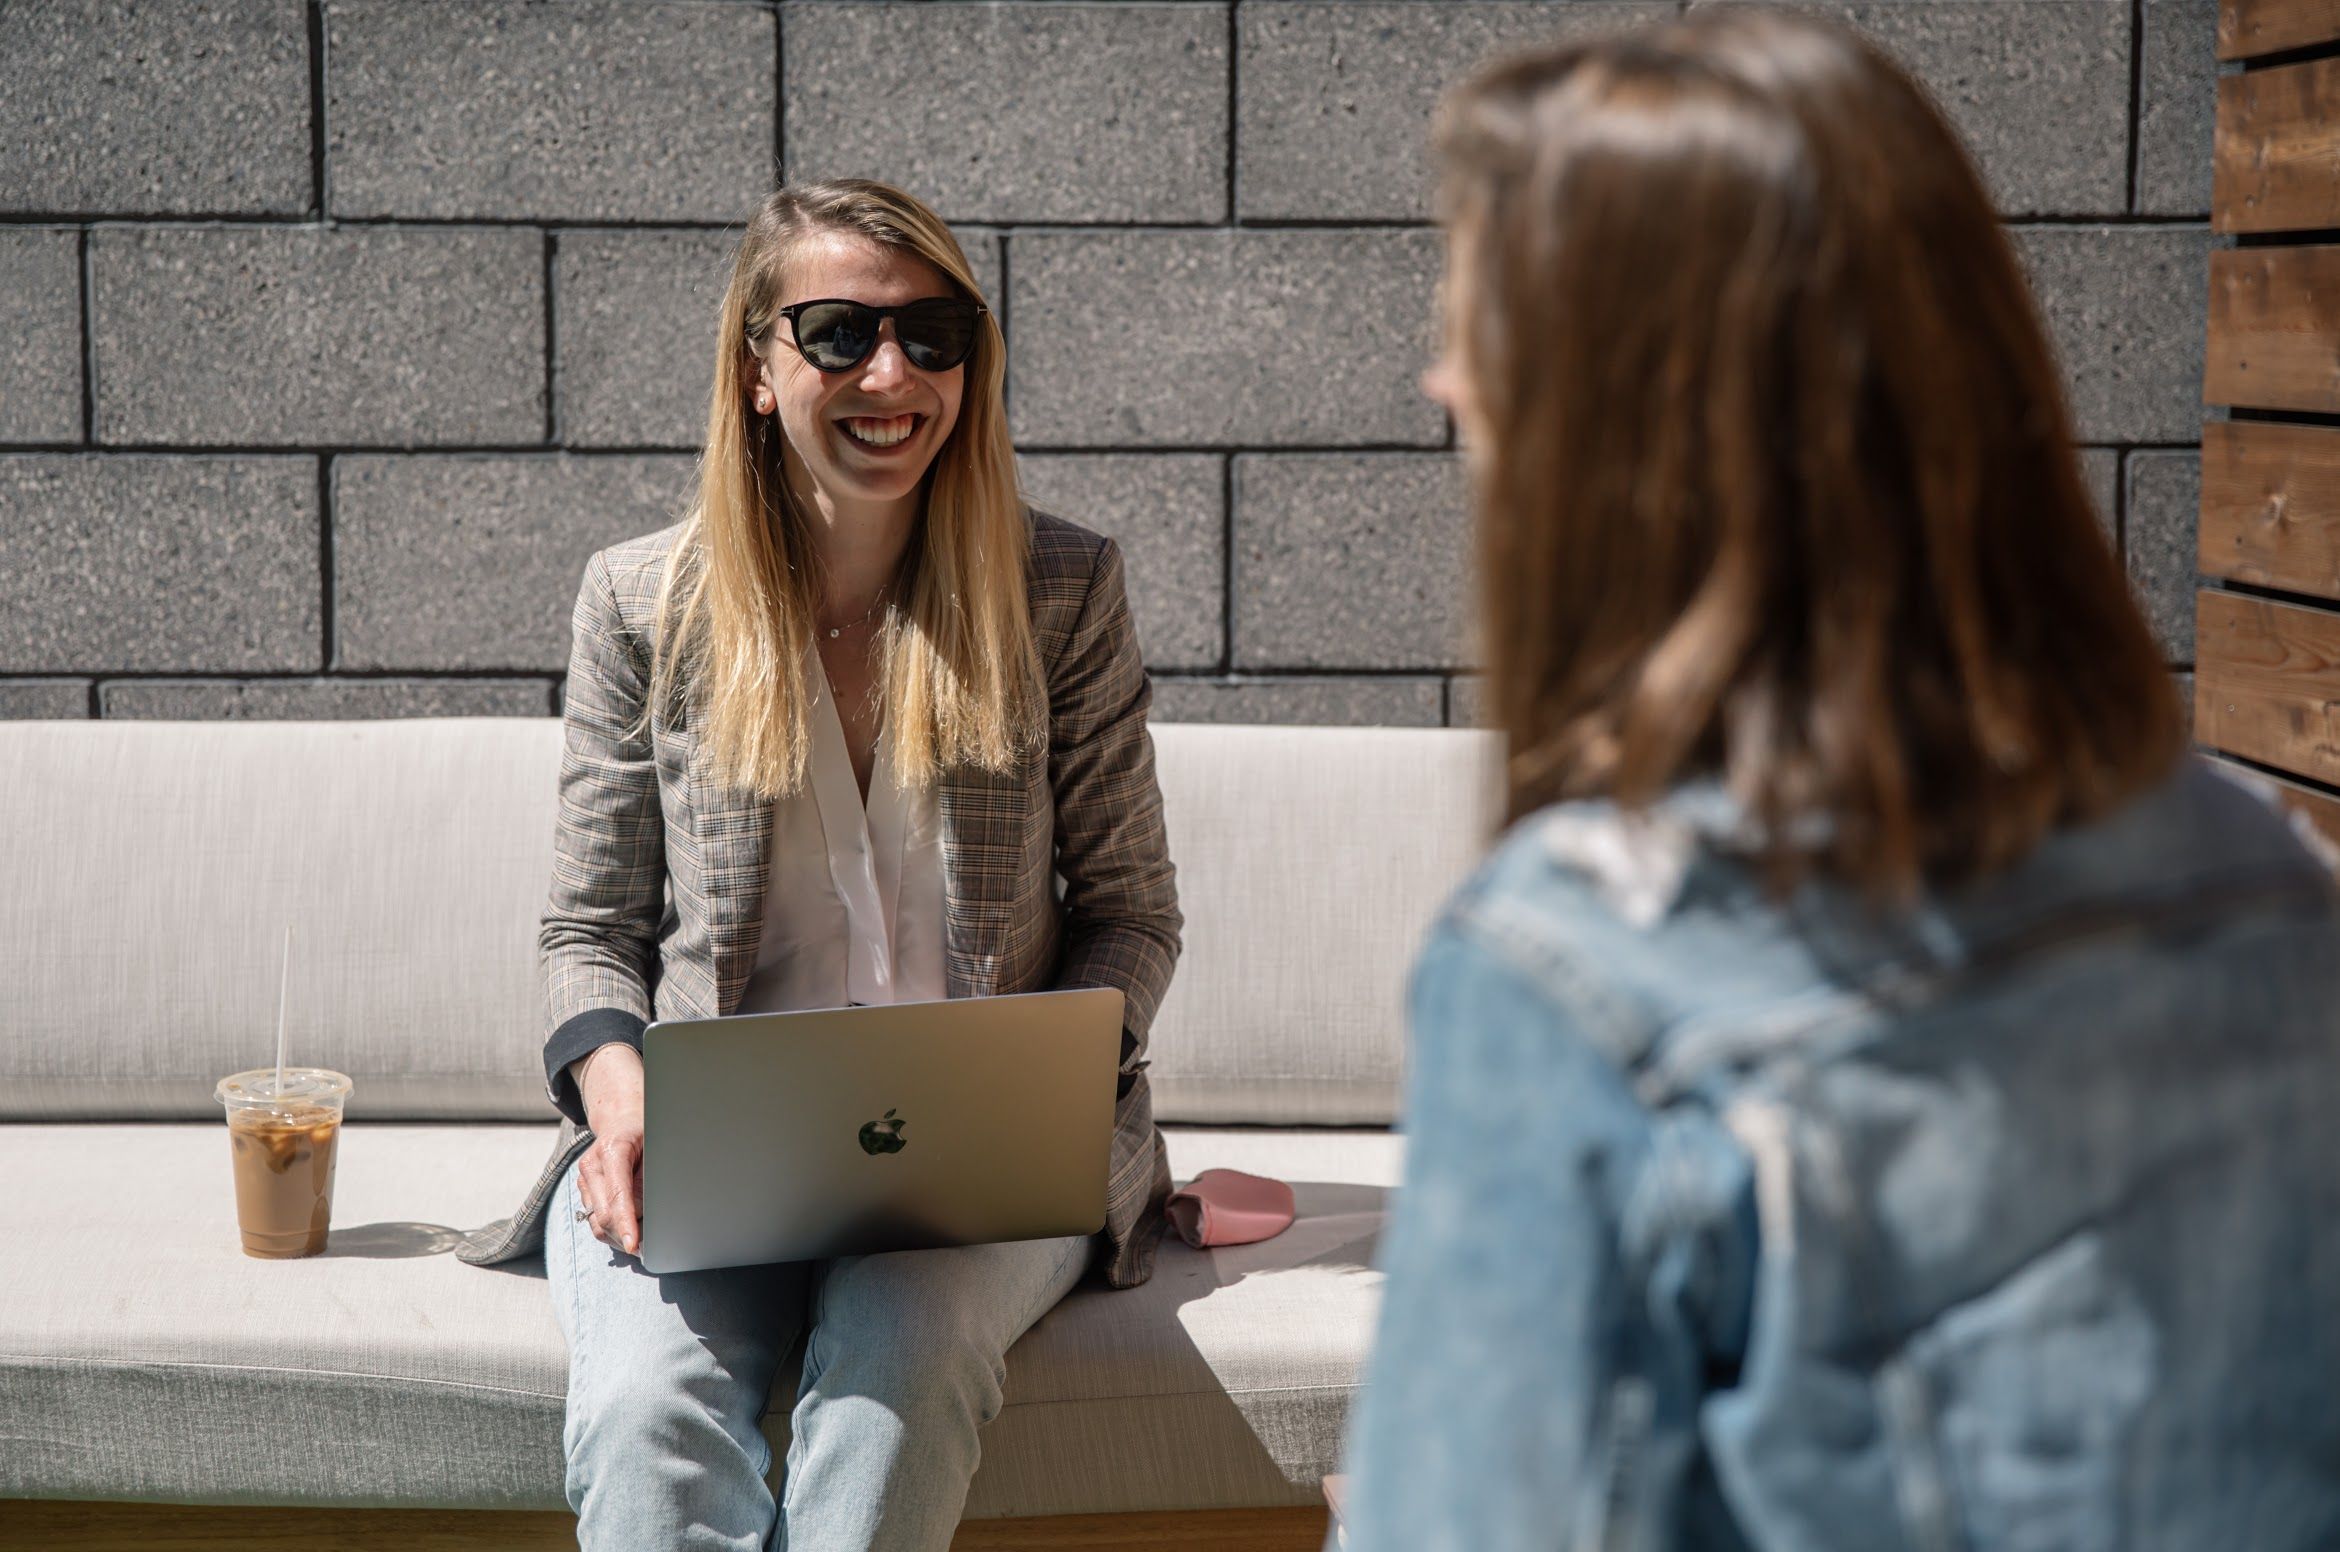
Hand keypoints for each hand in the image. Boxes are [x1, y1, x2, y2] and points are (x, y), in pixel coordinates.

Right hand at [574, 1044, 644, 1255]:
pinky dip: (612, 1228)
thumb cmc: (645, 1131)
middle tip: (648, 1247)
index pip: (618, 1196)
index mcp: (611, 1151)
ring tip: (641, 1239)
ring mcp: (584, 1179)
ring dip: (618, 1235)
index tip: (634, 1244)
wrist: (621, 1119)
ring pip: (596, 1222)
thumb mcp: (655, 1148)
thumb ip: (648, 1181)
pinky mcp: (583, 1189)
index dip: (627, 1224)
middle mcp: (591, 1166)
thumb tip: (644, 1215)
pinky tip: (629, 1227)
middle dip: (625, 1234)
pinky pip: (594, 1218)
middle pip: (604, 1215)